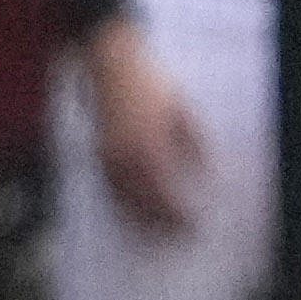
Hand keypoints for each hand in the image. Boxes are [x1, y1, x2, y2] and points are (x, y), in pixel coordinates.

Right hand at [86, 24, 209, 235]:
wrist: (111, 61)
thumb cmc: (151, 82)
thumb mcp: (183, 110)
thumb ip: (194, 144)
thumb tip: (204, 171)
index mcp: (148, 146)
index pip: (163, 193)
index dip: (176, 215)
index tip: (192, 228)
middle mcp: (122, 155)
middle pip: (139, 202)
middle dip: (157, 223)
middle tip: (175, 238)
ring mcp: (105, 153)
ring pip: (120, 197)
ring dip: (137, 218)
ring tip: (154, 231)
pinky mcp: (97, 149)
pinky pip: (108, 185)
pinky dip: (122, 202)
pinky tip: (134, 207)